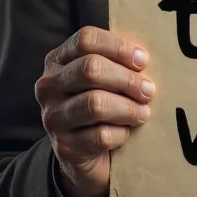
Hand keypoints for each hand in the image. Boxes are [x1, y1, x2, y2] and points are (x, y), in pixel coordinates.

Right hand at [35, 26, 154, 196]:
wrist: (84, 156)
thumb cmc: (102, 106)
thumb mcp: (104, 79)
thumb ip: (117, 62)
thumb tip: (143, 57)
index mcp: (58, 60)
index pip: (86, 40)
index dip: (119, 47)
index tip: (143, 60)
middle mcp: (48, 86)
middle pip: (90, 69)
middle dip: (127, 79)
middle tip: (148, 90)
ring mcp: (52, 117)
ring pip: (95, 104)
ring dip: (128, 108)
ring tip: (143, 113)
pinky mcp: (64, 146)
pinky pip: (100, 136)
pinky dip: (121, 133)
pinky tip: (127, 133)